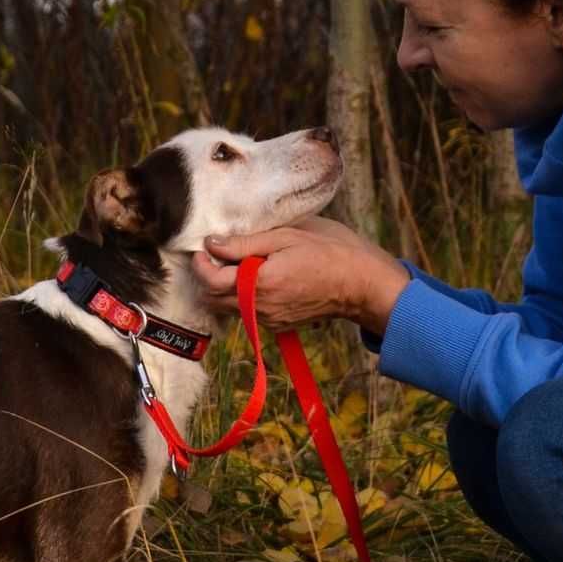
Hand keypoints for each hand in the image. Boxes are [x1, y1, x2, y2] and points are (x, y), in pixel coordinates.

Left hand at [191, 217, 410, 333]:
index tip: (204, 247)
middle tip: (218, 254)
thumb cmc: (329, 251)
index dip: (201, 264)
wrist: (361, 283)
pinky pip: (249, 313)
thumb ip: (244, 243)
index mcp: (260, 283)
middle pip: (214, 300)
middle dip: (208, 278)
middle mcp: (260, 308)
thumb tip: (212, 244)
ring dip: (225, 288)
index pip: (211, 282)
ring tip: (240, 263)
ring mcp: (269, 320)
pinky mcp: (278, 325)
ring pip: (230, 308)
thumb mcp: (286, 236)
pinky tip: (260, 276)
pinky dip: (244, 296)